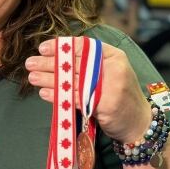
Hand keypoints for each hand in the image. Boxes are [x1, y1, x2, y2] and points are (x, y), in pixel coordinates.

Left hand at [25, 37, 152, 142]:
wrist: (139, 122)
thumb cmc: (119, 96)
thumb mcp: (110, 73)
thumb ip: (88, 65)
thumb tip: (55, 59)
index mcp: (114, 56)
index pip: (83, 45)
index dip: (61, 46)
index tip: (43, 48)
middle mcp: (113, 68)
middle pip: (75, 63)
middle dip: (49, 63)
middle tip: (30, 63)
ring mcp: (111, 87)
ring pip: (72, 81)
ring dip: (48, 79)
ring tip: (32, 77)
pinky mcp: (105, 105)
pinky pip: (75, 99)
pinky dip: (57, 96)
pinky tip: (44, 93)